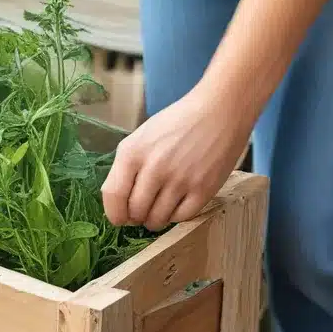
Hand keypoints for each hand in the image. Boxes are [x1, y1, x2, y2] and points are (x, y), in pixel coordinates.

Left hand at [101, 84, 248, 231]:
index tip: (120, 219)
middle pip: (135, 212)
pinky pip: (182, 217)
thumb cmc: (177, 123)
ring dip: (155, 220)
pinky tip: (177, 206)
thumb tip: (120, 206)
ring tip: (159, 210)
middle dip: (136, 218)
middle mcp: (154, 168)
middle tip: (144, 211)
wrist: (220, 111)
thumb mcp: (141, 138)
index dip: (115, 214)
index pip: (113, 195)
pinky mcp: (204, 189)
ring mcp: (180, 180)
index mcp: (133, 153)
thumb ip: (125, 168)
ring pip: (158, 219)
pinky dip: (176, 217)